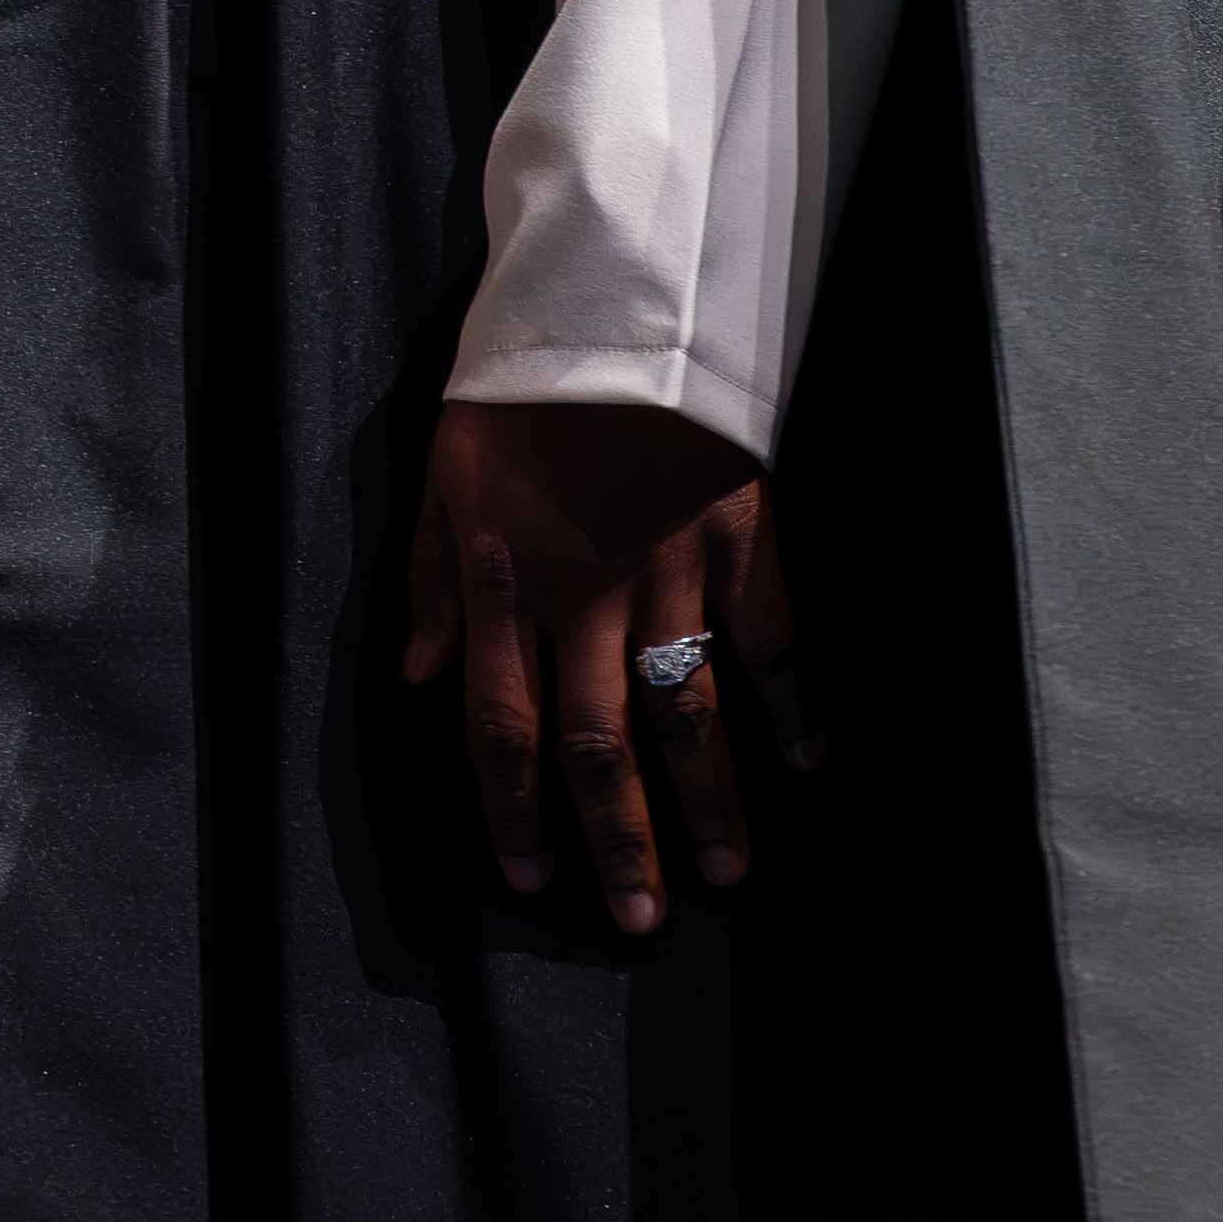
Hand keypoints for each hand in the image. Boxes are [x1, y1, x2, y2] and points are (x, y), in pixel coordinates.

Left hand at [396, 397, 808, 931]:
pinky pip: (773, 632)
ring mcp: (670, 569)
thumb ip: (431, 585)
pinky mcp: (740, 535)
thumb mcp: (442, 479)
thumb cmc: (513, 395)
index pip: (504, 723)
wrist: (605, 302)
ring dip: (706, 797)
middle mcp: (587, 594)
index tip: (526, 877)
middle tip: (636, 919)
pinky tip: (808, 759)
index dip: (512, 807)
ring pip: (687, 707)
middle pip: (598, 740)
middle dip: (616, 837)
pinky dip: (794, 699)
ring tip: (723, 873)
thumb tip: (414, 677)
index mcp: (507, 586)